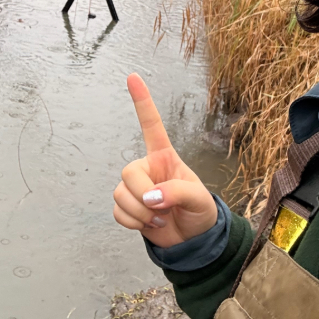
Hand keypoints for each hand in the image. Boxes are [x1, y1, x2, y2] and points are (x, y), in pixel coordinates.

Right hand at [112, 73, 217, 247]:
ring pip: (120, 194)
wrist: (194, 241)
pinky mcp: (129, 208)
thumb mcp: (199, 198)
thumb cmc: (200, 212)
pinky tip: (150, 224)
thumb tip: (151, 198)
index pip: (151, 125)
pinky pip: (117, 212)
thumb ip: (176, 192)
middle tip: (161, 208)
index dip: (142, 101)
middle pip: (128, 172)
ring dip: (140, 213)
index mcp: (165, 157)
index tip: (133, 76)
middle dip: (142, 194)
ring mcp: (137, 189)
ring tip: (160, 218)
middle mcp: (147, 168)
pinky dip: (132, 223)